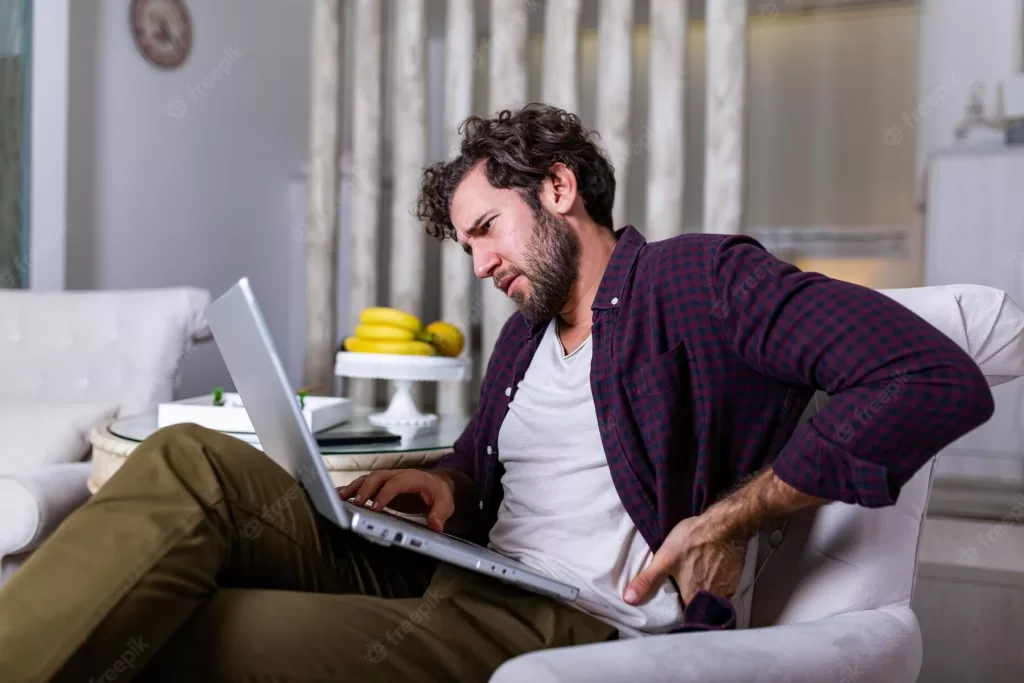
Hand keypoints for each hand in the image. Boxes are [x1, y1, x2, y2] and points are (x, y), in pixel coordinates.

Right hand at [337, 469, 455, 532]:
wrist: (437, 485)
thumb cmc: (439, 493)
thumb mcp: (446, 504)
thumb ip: (440, 514)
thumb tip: (436, 526)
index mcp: (414, 478)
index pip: (397, 483)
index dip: (385, 494)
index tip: (375, 508)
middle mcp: (398, 475)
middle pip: (378, 477)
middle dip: (365, 489)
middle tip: (355, 504)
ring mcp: (388, 479)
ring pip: (368, 479)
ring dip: (354, 487)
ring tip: (340, 498)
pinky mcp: (380, 486)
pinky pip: (364, 484)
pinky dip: (351, 489)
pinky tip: (339, 495)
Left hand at [623, 514, 746, 606]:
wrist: (725, 525)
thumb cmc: (693, 541)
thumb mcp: (664, 559)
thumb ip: (647, 581)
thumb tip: (628, 600)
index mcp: (693, 598)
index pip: (685, 616)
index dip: (677, 614)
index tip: (671, 610)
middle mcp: (714, 599)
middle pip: (699, 607)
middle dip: (691, 603)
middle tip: (682, 593)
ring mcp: (728, 589)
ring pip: (713, 598)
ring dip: (704, 593)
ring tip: (695, 582)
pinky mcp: (736, 579)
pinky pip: (724, 588)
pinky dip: (716, 583)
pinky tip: (709, 572)